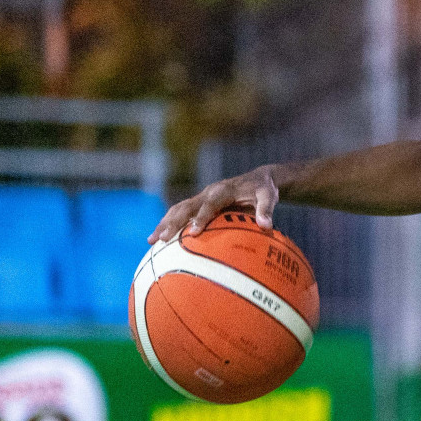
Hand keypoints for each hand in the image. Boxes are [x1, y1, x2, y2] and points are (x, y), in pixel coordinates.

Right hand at [150, 166, 279, 242]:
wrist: (258, 179)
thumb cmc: (264, 189)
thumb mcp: (269, 196)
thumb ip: (266, 210)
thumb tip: (266, 226)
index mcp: (223, 190)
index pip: (210, 204)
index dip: (201, 217)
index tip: (193, 232)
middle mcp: (208, 192)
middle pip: (187, 207)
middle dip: (173, 222)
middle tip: (163, 239)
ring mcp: (201, 197)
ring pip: (178, 209)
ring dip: (164, 223)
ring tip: (151, 241)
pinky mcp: (199, 203)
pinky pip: (181, 213)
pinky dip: (169, 224)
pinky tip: (159, 240)